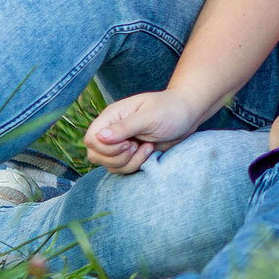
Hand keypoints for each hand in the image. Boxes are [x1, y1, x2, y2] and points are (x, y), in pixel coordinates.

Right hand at [85, 88, 206, 173]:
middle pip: (95, 155)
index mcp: (112, 116)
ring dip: (128, 162)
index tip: (129, 143)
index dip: (106, 148)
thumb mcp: (149, 116)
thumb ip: (125, 127)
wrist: (187, 115)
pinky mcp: (129, 154)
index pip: (91, 138)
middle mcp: (112, 130)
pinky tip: (149, 151)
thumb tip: (100, 137)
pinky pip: (121, 169)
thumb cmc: (170, 110)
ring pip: (108, 165)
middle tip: (136, 146)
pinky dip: (135, 165)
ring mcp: (119, 143)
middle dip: (118, 158)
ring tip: (147, 147)